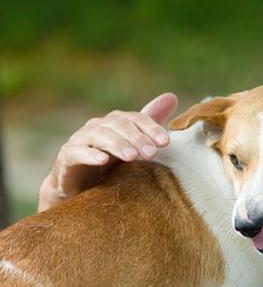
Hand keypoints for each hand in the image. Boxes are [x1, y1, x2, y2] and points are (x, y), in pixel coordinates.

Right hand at [37, 93, 177, 211]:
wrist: (79, 189)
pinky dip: (89, 154)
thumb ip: (150, 124)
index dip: (151, 127)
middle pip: (119, 125)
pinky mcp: (66, 157)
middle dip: (137, 138)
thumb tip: (172, 97)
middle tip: (152, 153)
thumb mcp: (134, 145)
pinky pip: (76, 152)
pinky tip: (102, 160)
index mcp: (116, 123)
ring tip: (132, 156)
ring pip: (100, 136)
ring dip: (117, 145)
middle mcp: (98, 126)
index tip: (166, 142)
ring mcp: (80, 140)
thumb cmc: (111, 165)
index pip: (136, 118)